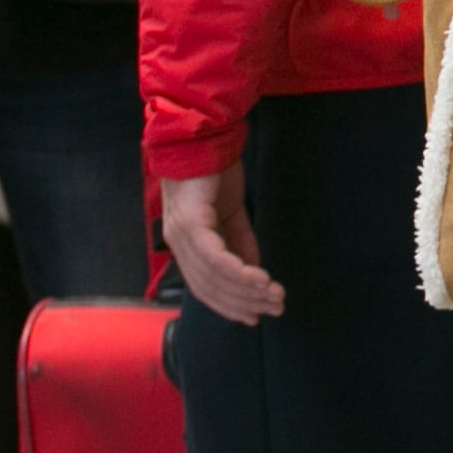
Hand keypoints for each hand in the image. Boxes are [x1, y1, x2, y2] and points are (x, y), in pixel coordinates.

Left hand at [161, 164, 284, 323]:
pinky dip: (238, 271)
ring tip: (274, 296)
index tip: (255, 316)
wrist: (202, 136)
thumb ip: (238, 241)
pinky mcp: (191, 222)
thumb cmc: (213, 171)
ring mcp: (181, 233)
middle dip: (242, 303)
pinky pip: (214, 256)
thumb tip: (252, 270)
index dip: (229, 305)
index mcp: (184, 242)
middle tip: (274, 309)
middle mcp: (178, 242)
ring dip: (246, 290)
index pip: (204, 286)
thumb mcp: (229, 211)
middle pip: (208, 287)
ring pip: (213, 276)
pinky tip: (259, 279)